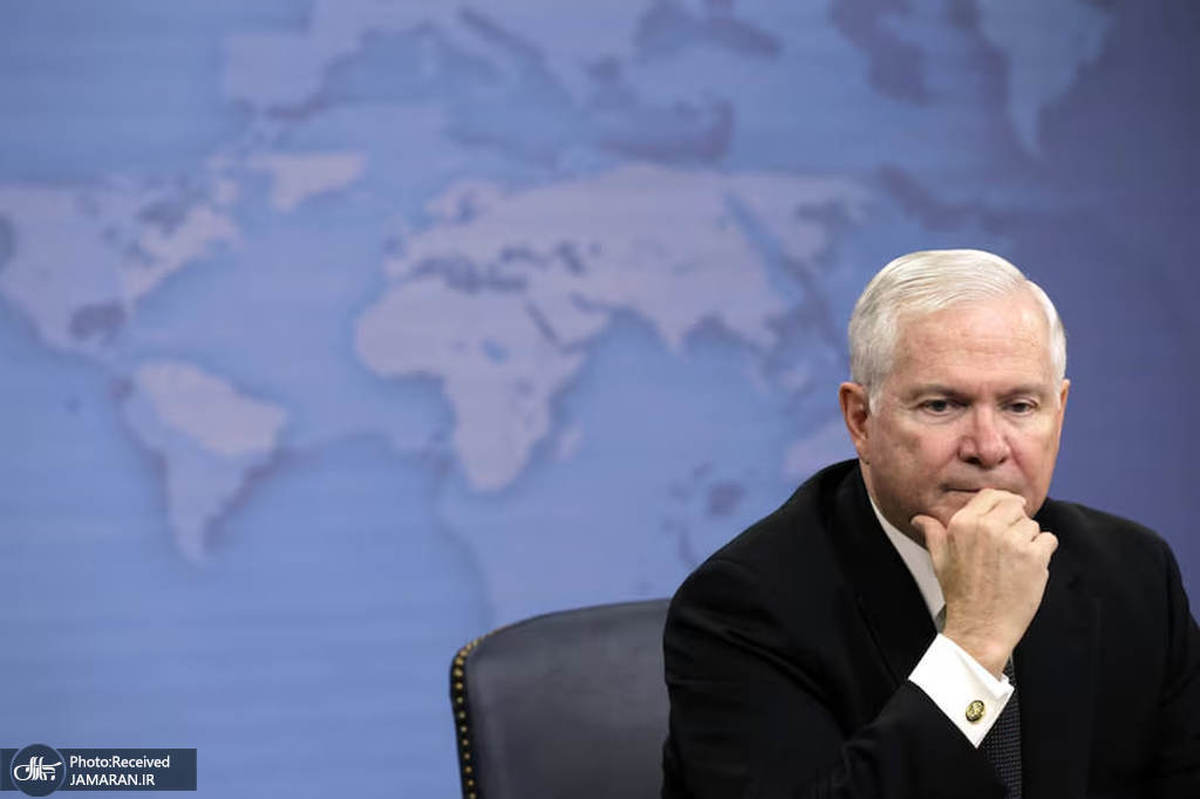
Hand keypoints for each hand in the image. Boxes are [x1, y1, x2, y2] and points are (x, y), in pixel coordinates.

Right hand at [911, 489, 1057, 677]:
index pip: (991, 495)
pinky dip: (1043, 551)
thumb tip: (919, 519)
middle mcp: (988, 527)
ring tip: (1015, 561)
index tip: (1007, 514)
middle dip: (1016, 520)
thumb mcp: (939, 559)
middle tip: (1012, 541)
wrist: (980, 626)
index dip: (1002, 503)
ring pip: (1032, 524)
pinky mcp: (1034, 556)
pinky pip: (1048, 540)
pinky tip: (1028, 566)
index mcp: (964, 523)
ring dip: (1029, 539)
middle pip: (1015, 506)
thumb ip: (932, 533)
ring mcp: (1013, 541)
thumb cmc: (960, 594)